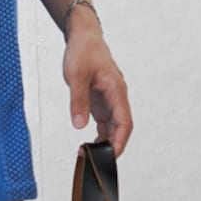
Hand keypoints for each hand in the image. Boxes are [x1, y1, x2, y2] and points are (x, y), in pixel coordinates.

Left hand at [61, 11, 132, 155]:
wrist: (83, 37)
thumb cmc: (83, 51)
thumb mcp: (76, 76)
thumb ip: (78, 101)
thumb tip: (79, 125)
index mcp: (116, 90)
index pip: (124, 122)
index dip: (120, 141)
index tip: (112, 156)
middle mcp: (117, 97)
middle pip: (121, 128)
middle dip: (112, 146)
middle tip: (97, 162)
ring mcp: (110, 100)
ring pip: (113, 127)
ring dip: (104, 142)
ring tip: (89, 156)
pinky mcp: (101, 101)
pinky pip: (104, 122)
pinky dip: (98, 134)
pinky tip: (89, 144)